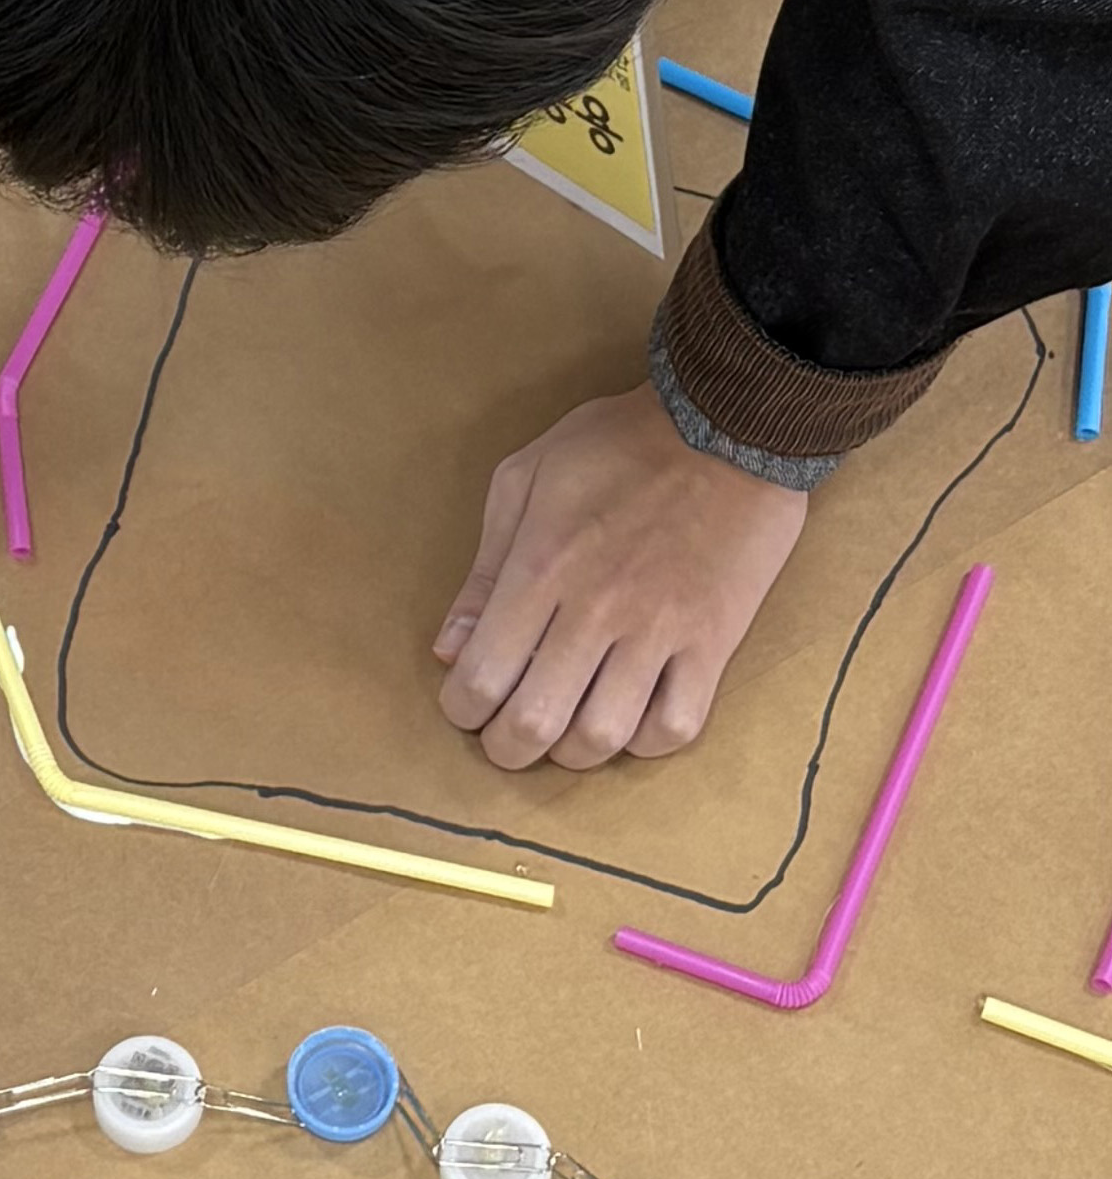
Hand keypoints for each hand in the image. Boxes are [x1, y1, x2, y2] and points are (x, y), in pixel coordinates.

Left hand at [433, 387, 807, 769]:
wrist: (728, 425)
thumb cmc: (618, 444)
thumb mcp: (526, 478)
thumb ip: (485, 570)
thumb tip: (450, 647)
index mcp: (540, 570)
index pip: (483, 676)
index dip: (462, 708)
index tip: (465, 704)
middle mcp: (596, 611)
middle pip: (536, 723)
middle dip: (506, 747)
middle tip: (504, 737)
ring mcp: (660, 631)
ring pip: (605, 736)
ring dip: (572, 753)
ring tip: (563, 733)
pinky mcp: (714, 642)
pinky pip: (677, 725)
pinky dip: (644, 742)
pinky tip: (628, 721)